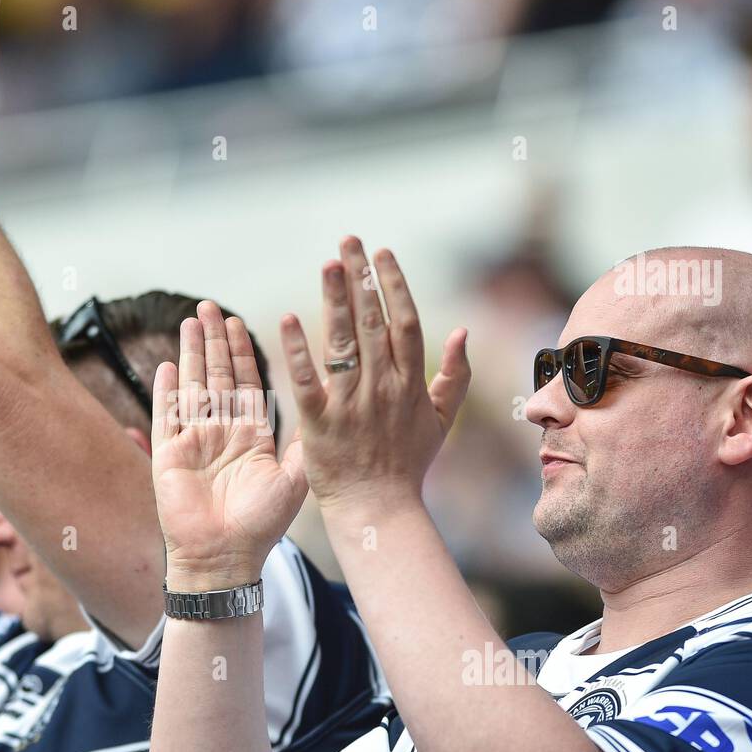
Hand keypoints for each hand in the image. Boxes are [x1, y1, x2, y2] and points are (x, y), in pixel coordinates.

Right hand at [152, 303, 307, 589]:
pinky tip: (165, 363)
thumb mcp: (294, 479)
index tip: (238, 323)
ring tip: (189, 322)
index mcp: (250, 436)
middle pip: (215, 376)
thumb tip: (328, 409)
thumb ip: (305, 443)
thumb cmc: (261, 526)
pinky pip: (166, 415)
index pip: (245, 383)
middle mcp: (221, 433)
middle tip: (209, 308)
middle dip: (212, 341)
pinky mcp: (168, 456)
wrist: (225, 559)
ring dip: (189, 354)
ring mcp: (193, 442)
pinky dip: (165, 390)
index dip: (241, 353)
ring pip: (191, 387)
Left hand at [280, 237, 470, 514]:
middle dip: (361, 278)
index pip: (404, 322)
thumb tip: (463, 330)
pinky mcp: (319, 423)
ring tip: (327, 263)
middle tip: (348, 241)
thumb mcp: (441, 420)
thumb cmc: (408, 465)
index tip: (381, 254)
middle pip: (372, 322)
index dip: (393, 285)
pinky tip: (288, 319)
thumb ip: (455, 376)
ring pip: (343, 342)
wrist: (378, 510)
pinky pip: (308, 380)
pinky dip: (298, 350)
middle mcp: (383, 388)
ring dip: (335, 300)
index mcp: (411, 383)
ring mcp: (351, 405)